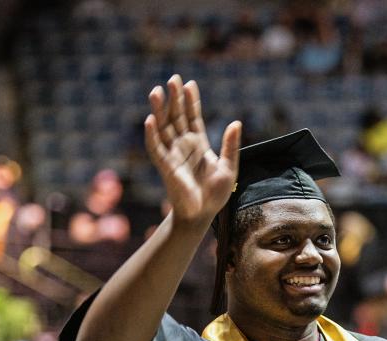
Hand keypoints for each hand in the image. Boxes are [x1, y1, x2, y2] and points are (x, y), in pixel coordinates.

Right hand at [143, 75, 241, 226]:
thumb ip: (230, 146)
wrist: (203, 215)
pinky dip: (152, 134)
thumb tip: (236, 122)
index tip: (190, 83)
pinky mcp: (165, 166)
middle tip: (173, 79)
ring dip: (160, 110)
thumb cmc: (216, 194)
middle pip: (176, 117)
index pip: (193, 117)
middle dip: (174, 98)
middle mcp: (183, 146)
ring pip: (163, 128)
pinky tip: (150, 119)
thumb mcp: (229, 167)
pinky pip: (156, 148)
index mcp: (199, 144)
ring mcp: (173, 154)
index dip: (191, 101)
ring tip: (157, 90)